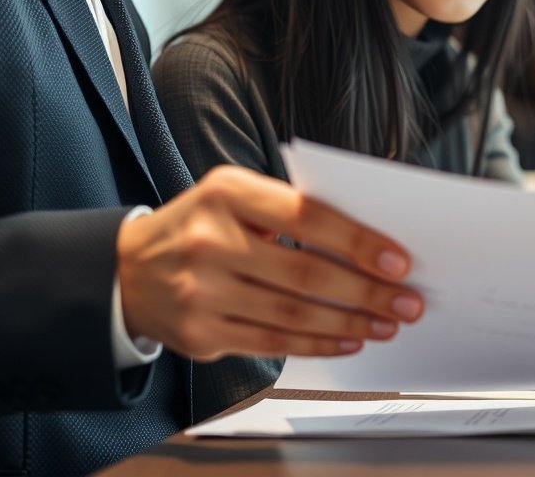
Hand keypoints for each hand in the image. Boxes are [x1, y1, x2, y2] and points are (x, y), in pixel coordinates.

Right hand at [116, 165, 423, 360]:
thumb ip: (291, 209)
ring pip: (293, 313)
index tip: (398, 261)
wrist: (127, 270)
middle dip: (366, 291)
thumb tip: (369, 241)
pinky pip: (272, 341)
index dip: (358, 241)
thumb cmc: (201, 225)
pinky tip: (348, 339)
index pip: (307, 216)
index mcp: (227, 193)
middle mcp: (210, 241)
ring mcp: (201, 290)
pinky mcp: (200, 332)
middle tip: (407, 301)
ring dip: (350, 322)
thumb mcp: (236, 196)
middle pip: (306, 273)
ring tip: (386, 322)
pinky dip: (317, 343)